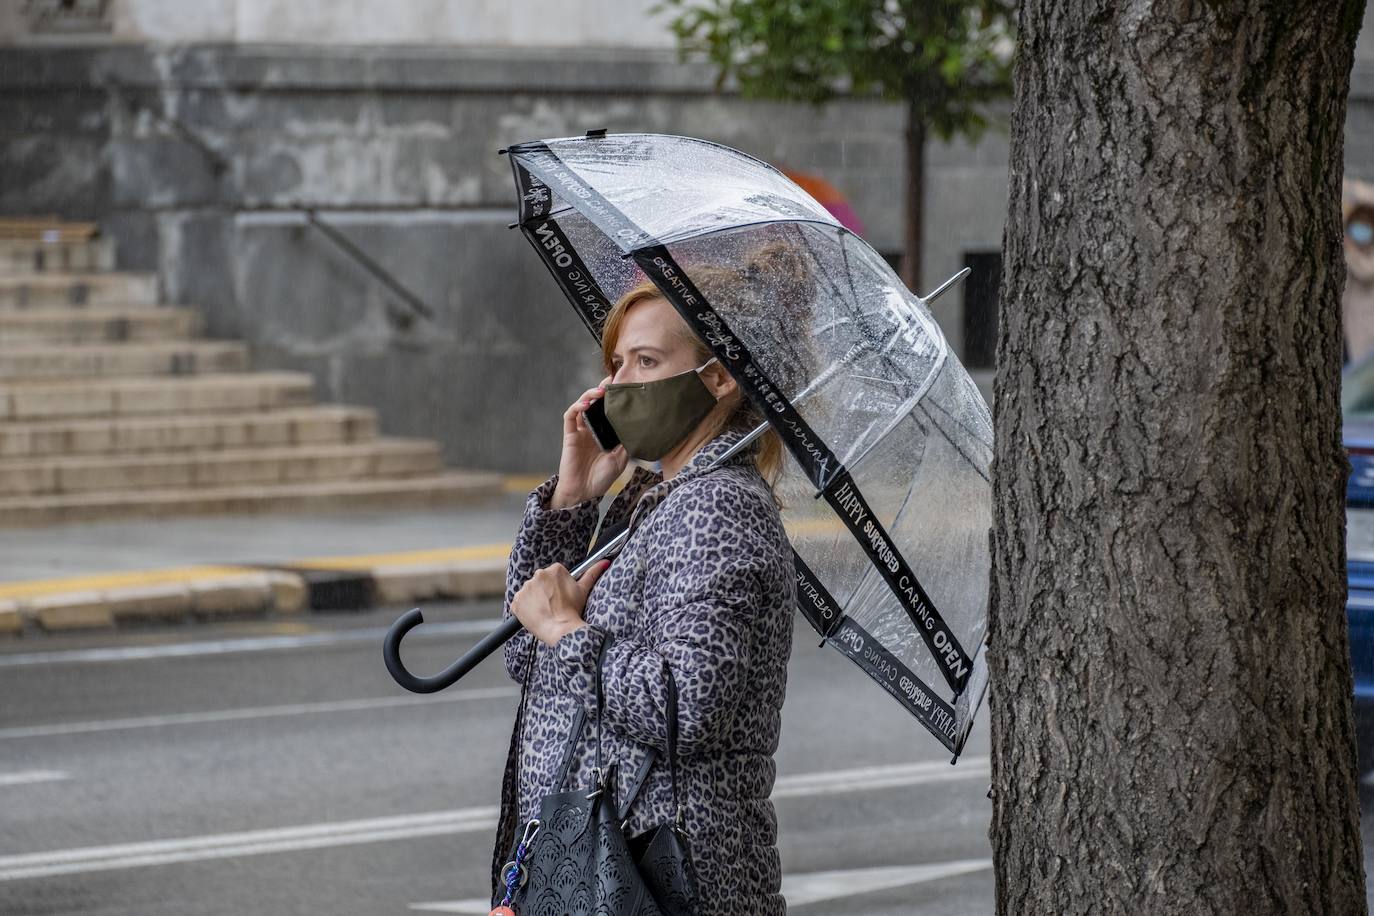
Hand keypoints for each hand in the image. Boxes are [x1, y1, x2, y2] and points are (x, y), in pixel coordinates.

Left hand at [511, 560, 611, 645]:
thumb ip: (592, 573)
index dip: (558, 587)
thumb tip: (604, 562)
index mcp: (554, 569)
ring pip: (530, 592)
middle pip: (541, 582)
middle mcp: (538, 575)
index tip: (561, 596)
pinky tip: (536, 615)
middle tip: (554, 605)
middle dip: (546, 592)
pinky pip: (519, 603)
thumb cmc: (573, 610)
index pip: (554, 574)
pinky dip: (525, 609)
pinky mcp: (516, 601)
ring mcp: (525, 588)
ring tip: (546, 611)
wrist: (560, 629)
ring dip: (535, 600)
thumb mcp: (583, 590)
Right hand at [551, 376, 627, 509]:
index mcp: (604, 433)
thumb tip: (639, 426)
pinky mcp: (569, 435)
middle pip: (595, 402)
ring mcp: (580, 431)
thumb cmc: (601, 478)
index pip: (608, 410)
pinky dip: (577, 407)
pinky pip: (570, 416)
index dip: (614, 397)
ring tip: (601, 390)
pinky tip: (586, 404)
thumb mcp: (621, 459)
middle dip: (602, 389)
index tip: (625, 385)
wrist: (584, 493)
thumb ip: (626, 442)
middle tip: (612, 379)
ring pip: (582, 405)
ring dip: (590, 394)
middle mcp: (591, 428)